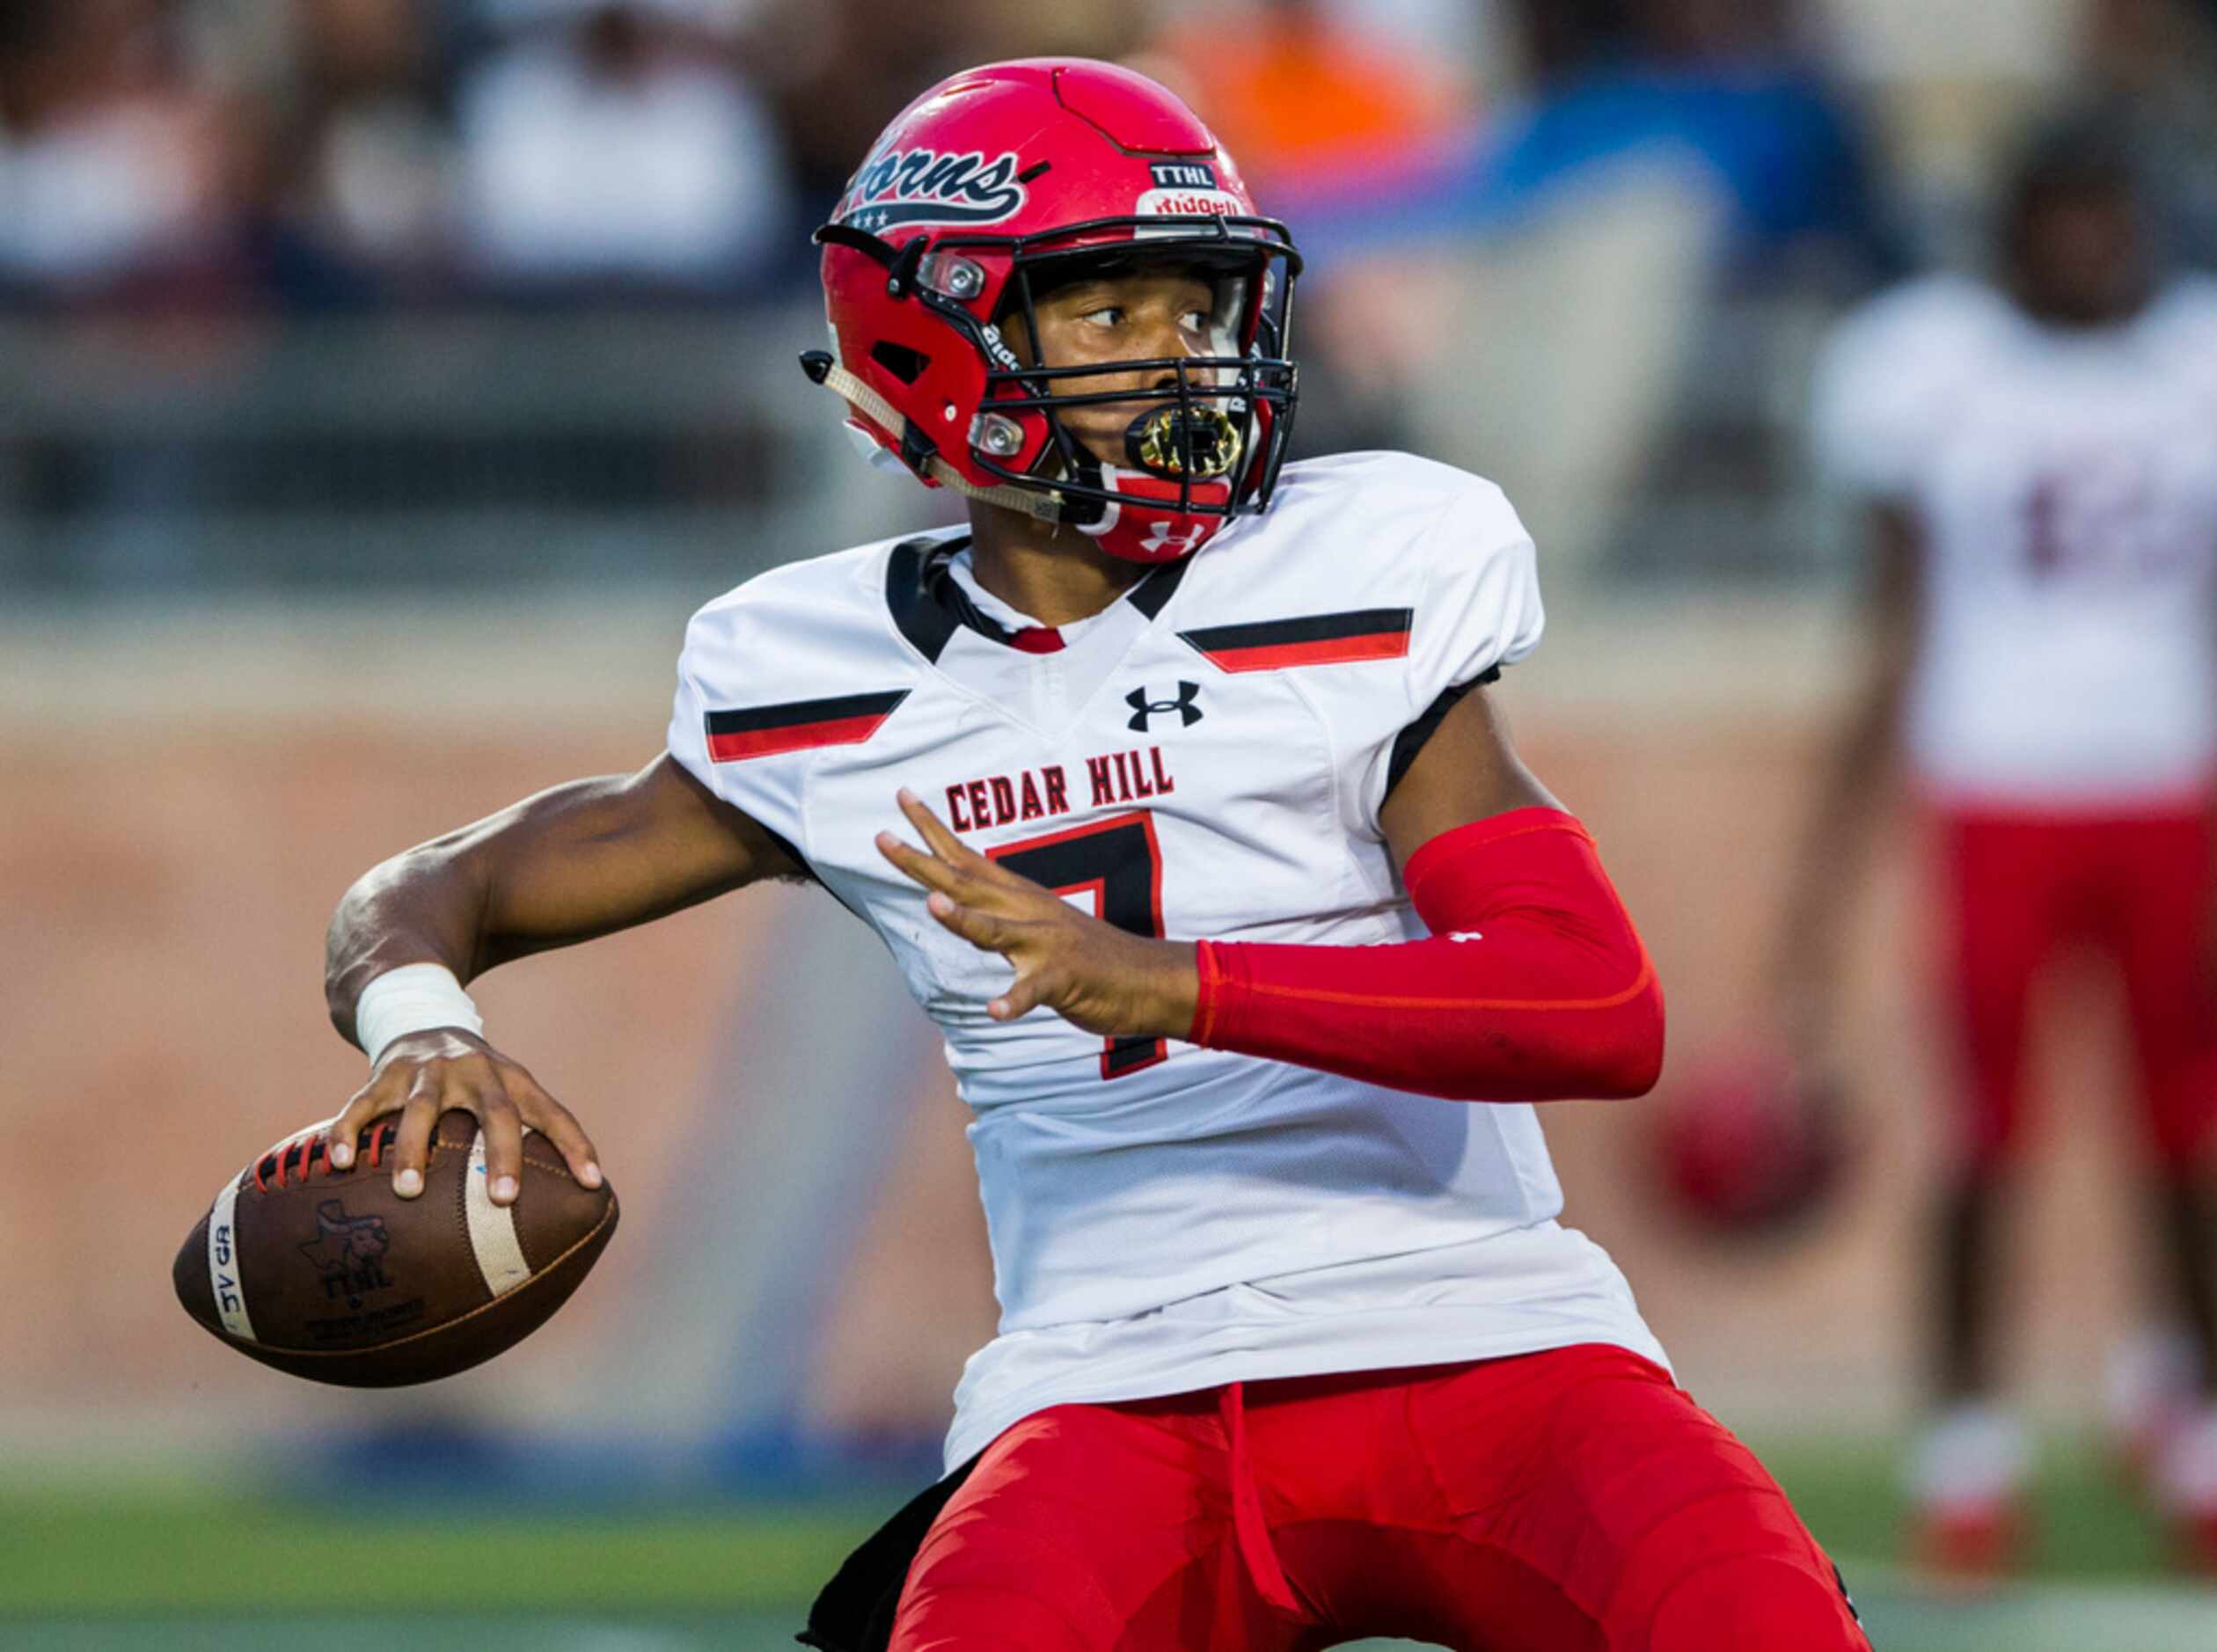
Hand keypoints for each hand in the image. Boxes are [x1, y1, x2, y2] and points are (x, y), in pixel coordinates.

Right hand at [325, 1027, 601, 1205]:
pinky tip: (341, 1164)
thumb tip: (579, 1196)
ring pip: (422, 1110)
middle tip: (505, 1199)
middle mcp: (475, 1072)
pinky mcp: (384, 1076)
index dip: (576, 1146)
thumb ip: (532, 1133)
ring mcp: (427, 1072)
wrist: (422, 1016)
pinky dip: (349, 1132)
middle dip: (502, 1154)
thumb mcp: (508, 1089)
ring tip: (409, 1192)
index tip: (593, 1184)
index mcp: (512, 1080)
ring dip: (416, 1150)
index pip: (553, 1113)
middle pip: (495, 1111)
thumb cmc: (476, 1078)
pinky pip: (362, 1106)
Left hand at [876, 788, 1198, 1039]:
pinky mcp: (1063, 981)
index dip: (932, 831)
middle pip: (967, 885)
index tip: (902, 798)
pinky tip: (995, 1009)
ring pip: (997, 931)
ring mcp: (1046, 946)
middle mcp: (1028, 913)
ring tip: (933, 904)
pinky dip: (1014, 1001)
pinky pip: (1034, 992)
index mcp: (1020, 898)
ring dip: (965, 920)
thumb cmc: (1087, 955)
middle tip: (882, 839)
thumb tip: (949, 898)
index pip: (967, 858)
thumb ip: (994, 913)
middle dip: (923, 863)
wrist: (1146, 980)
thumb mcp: (1036, 925)